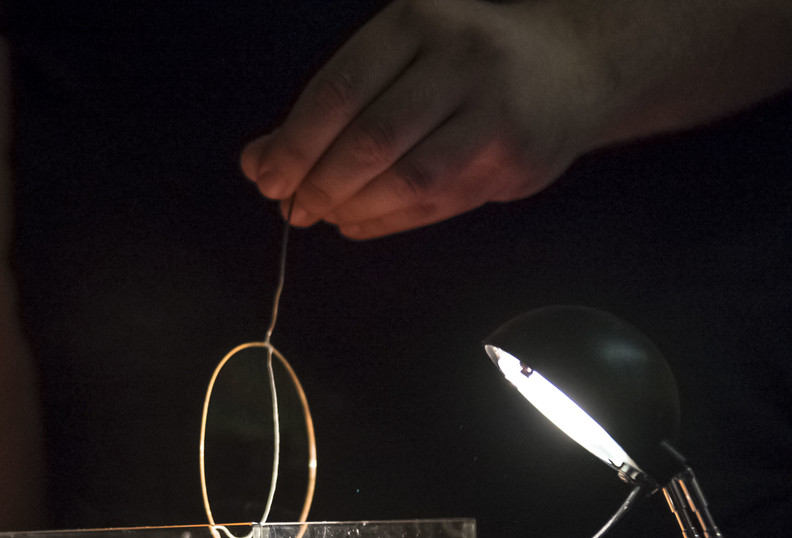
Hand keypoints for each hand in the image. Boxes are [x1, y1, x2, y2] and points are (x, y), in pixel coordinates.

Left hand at [241, 0, 613, 238]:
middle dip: (319, 184)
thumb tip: (257, 162)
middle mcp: (461, 60)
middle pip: (370, 140)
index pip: (339, 90)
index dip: (294, 144)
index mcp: (418, 22)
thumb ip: (326, 108)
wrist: (573, 67)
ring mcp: (494, 111)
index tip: (267, 178)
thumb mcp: (396, 59)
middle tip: (292, 207)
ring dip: (351, 207)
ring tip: (323, 214)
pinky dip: (384, 221)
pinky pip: (434, 204)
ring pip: (404, 178)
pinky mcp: (512, 159)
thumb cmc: (460, 64)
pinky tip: (357, 221)